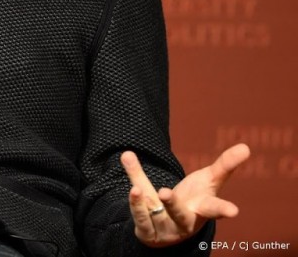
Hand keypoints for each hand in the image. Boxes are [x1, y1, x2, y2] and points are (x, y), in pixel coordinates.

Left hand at [121, 144, 250, 247]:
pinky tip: (132, 188)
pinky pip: (140, 219)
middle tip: (164, 192)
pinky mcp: (149, 233)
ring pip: (154, 215)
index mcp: (203, 209)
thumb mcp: (209, 181)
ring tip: (136, 188)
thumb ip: (224, 165)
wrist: (174, 228)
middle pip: (180, 214)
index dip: (223, 210)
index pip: (214, 209)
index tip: (234, 211)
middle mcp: (185, 222)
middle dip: (173, 205)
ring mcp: (167, 229)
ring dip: (144, 202)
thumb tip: (246, 146)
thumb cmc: (196, 199)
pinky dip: (135, 205)